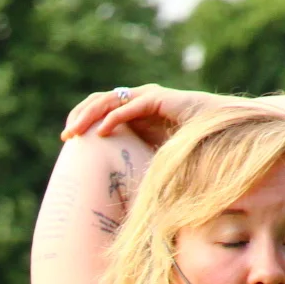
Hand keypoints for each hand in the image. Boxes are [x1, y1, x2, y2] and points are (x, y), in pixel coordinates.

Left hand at [60, 84, 220, 147]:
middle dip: (79, 116)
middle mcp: (137, 99)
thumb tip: (109, 187)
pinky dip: (114, 118)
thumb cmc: (186, 146)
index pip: (98, 107)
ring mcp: (147, 96)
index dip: (81, 119)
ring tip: (75, 132)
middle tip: (66, 136)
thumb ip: (130, 158)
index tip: (67, 139)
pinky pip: (130, 106)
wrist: (218, 133)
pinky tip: (102, 132)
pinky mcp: (159, 99)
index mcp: (132, 109)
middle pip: (98, 100)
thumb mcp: (149, 153)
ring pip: (109, 100)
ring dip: (90, 115)